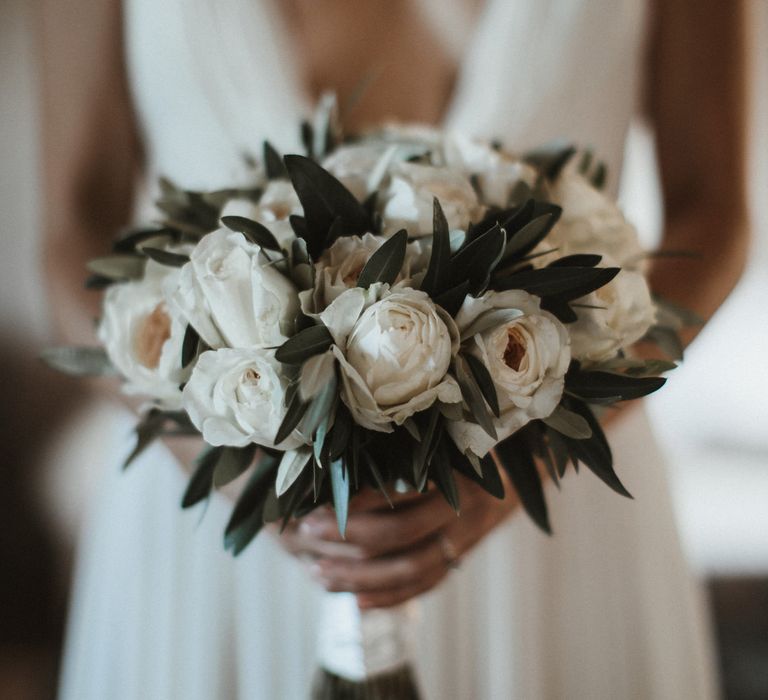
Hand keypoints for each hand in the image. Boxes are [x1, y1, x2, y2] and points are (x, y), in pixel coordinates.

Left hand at [274, 470, 517, 608]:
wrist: (521, 473)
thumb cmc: (470, 446)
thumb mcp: (445, 436)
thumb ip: (406, 446)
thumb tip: (343, 456)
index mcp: (455, 472)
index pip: (399, 493)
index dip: (356, 502)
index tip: (317, 502)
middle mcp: (463, 509)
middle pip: (398, 534)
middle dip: (347, 537)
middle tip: (308, 532)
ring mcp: (464, 540)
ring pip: (408, 569)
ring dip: (360, 576)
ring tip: (319, 574)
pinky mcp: (461, 560)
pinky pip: (424, 586)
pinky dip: (389, 597)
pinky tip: (355, 602)